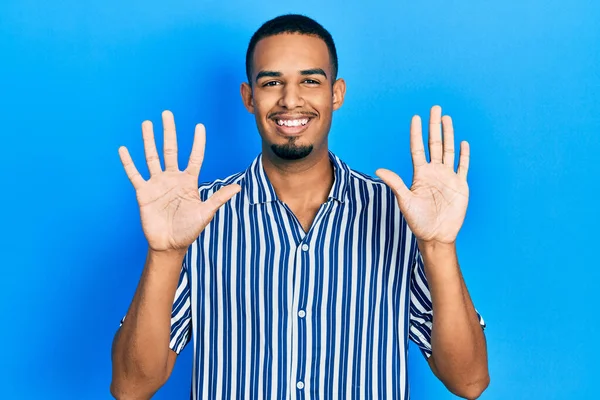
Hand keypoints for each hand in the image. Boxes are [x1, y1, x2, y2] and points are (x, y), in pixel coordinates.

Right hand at [118, 110, 240, 252]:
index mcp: (189, 181)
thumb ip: (219, 197)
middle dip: (169, 132)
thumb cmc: (189, 229)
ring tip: (146, 123)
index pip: (194, 157)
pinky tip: (123, 149)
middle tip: (167, 113)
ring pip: (152, 157)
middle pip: (170, 150)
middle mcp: (173, 178)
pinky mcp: (144, 192)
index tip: (199, 126)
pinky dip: (128, 163)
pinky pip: (135, 174)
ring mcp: (157, 183)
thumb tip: (239, 187)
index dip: (197, 142)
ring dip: (149, 140)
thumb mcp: (206, 212)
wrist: (170, 244)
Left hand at [376, 105, 468, 243]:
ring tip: (447, 118)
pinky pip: (462, 166)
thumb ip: (395, 183)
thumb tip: (379, 169)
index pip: (418, 148)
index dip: (417, 133)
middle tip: (435, 108)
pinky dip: (464, 155)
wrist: (436, 235)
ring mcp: (448, 177)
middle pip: (434, 144)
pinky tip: (463, 142)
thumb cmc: (418, 220)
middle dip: (434, 126)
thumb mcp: (405, 200)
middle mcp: (434, 172)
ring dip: (448, 134)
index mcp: (420, 174)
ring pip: (449, 150)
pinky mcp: (460, 185)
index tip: (416, 118)